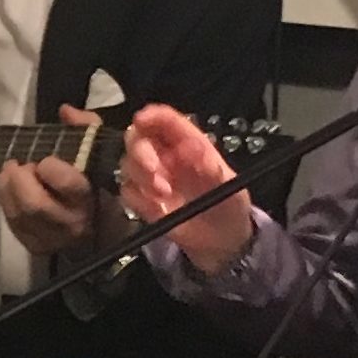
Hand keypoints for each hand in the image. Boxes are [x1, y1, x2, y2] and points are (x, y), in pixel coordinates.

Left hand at [0, 105, 107, 256]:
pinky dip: (5, 202)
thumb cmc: (92, 177)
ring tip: (10, 172)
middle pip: (35, 204)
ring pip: (19, 214)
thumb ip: (84, 126)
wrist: (97, 219)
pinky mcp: (35, 245)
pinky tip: (8, 187)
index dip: (50, 167)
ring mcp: (52, 238)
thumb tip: (65, 111)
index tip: (45, 160)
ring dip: (7, 188)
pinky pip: (12, 223)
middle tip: (18, 165)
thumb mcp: (94, 148)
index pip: (67, 183)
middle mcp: (72, 223)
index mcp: (89, 197)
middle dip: (20, 179)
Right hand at [121, 103, 253, 274]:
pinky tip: (159, 209)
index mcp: (188, 144)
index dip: (152, 116)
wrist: (223, 241)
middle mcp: (166, 156)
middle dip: (141, 152)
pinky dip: (139, 199)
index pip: (166, 120)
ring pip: (128, 164)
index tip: (143, 120)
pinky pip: (128, 192)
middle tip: (154, 171)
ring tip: (164, 194)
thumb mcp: (230, 187)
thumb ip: (213, 169)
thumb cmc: (229, 206)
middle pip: (138, 138)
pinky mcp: (144, 200)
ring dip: (141, 177)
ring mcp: (153, 177)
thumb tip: (193, 148)